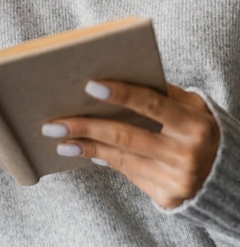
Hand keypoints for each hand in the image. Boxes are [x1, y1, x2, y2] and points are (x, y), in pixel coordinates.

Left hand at [42, 81, 219, 208]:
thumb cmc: (199, 127)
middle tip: (54, 122)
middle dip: (86, 127)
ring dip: (86, 147)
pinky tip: (85, 149)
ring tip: (60, 138)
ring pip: (120, 158)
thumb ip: (161, 92)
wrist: (225, 173)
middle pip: (126, 136)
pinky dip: (105, 159)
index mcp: (193, 124)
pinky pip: (128, 173)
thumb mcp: (192, 105)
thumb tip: (115, 80)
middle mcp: (186, 155)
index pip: (152, 104)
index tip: (89, 85)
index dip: (121, 94)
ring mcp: (176, 180)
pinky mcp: (167, 198)